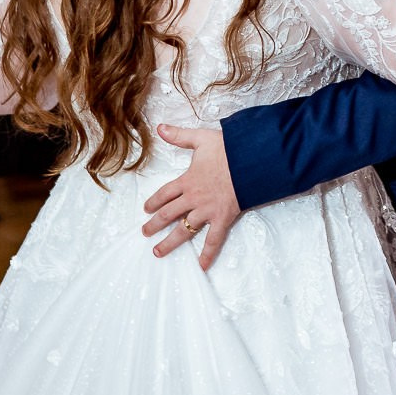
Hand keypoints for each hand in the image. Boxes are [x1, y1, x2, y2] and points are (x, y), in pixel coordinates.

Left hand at [141, 124, 240, 268]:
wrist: (251, 161)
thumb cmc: (229, 149)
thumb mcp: (201, 138)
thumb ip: (179, 136)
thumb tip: (160, 128)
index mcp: (187, 180)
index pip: (164, 194)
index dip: (153, 202)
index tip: (146, 209)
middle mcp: (193, 198)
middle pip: (169, 214)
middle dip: (154, 225)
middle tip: (145, 233)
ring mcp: (207, 211)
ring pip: (184, 230)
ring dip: (170, 243)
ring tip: (158, 252)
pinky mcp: (222, 218)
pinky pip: (213, 240)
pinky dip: (207, 254)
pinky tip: (201, 266)